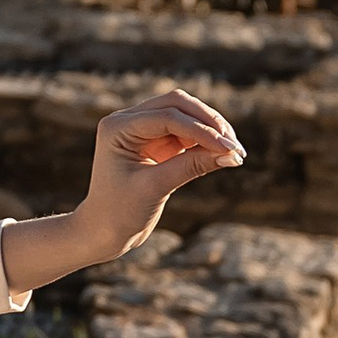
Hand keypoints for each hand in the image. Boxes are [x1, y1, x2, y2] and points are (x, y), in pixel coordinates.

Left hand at [0, 86, 243, 289]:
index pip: (167, 117)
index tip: (228, 148)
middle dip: (209, 123)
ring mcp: (142, 129)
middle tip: (235, 147)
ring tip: (234, 152)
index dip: (201, 130)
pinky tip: (223, 154)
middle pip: (177, 105)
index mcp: (118, 127)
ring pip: (185, 114)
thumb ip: (191, 166)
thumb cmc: (119, 213)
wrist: (103, 232)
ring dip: (210, 130)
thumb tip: (230, 155)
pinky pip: (186, 132)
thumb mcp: (155, 188)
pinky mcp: (155, 141)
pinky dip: (204, 141)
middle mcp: (128, 121)